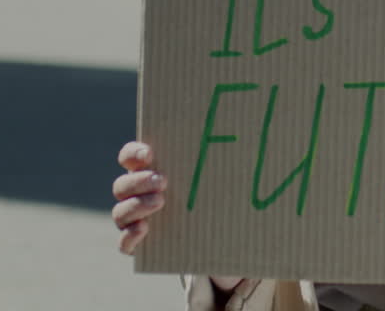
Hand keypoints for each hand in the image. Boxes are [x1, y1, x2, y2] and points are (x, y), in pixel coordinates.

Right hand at [111, 142, 242, 293]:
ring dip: (136, 206)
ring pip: (120, 212)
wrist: (218, 238)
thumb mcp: (221, 178)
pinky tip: (144, 230)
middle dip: (139, 181)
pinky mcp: (139, 245)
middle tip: (163, 182)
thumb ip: (227, 161)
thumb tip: (264, 140)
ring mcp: (135, 219)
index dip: (134, 153)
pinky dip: (129, 237)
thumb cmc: (217, 198)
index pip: (131, 156)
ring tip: (160, 203)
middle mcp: (137, 194)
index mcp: (152, 171)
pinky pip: (124, 243)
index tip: (150, 153)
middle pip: (123, 184)